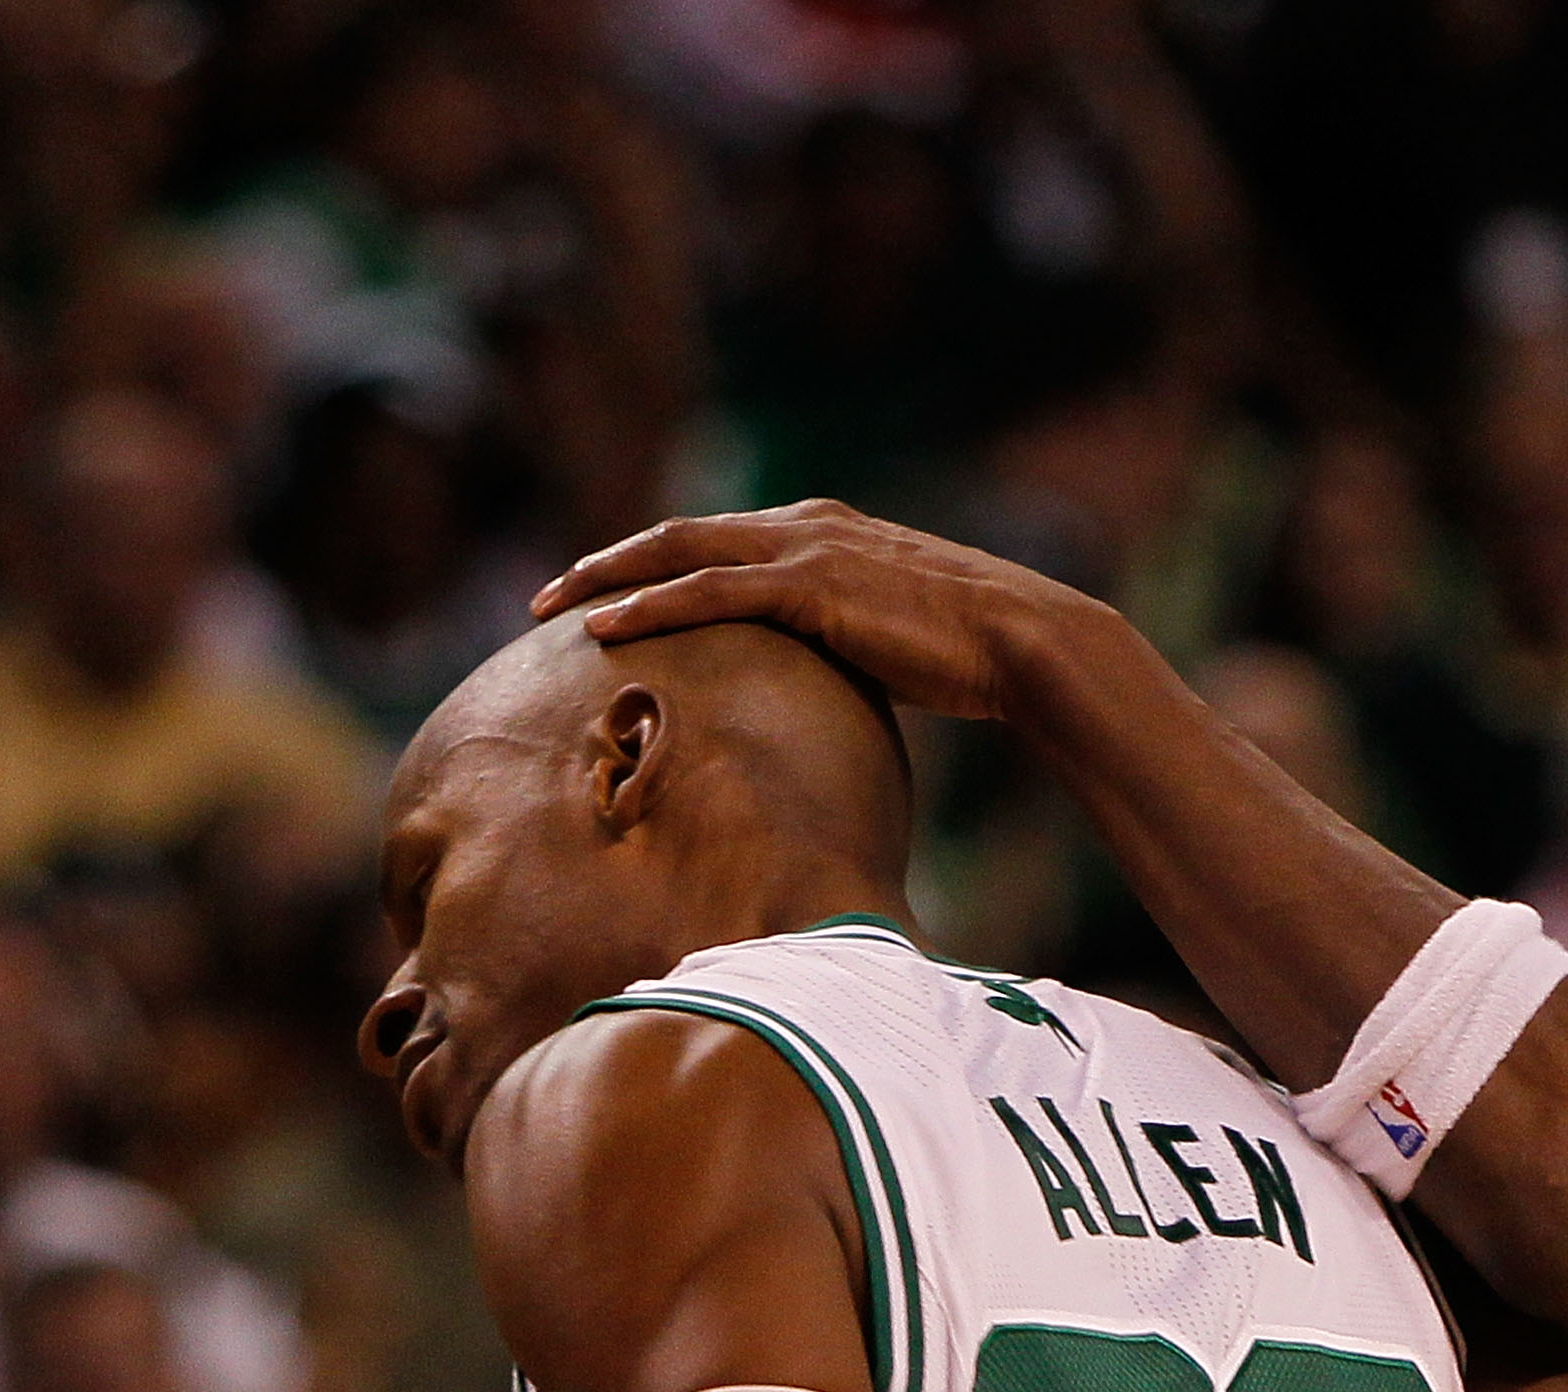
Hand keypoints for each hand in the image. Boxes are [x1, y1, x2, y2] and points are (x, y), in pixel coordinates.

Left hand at [531, 502, 1104, 724]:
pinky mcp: (812, 587)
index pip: (717, 538)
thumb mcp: (895, 637)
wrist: (1023, 643)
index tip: (605, 594)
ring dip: (605, 579)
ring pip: (679, 552)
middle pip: (679, 534)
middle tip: (545, 598)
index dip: (653, 565)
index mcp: (825, 528)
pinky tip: (602, 630)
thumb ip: (846, 642)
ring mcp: (807, 550)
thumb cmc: (973, 655)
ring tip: (550, 611)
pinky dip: (650, 607)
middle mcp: (806, 524)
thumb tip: (820, 690)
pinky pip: (709, 592)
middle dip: (605, 563)